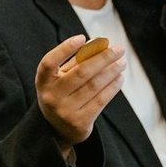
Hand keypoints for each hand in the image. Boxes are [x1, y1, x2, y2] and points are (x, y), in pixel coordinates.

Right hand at [36, 34, 126, 154]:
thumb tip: (98, 42)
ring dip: (112, 71)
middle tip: (119, 49)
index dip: (64, 49)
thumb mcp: (61, 77)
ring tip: (122, 62)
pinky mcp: (79, 122)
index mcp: (43, 81)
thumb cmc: (62, 93)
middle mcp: (51, 96)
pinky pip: (100, 100)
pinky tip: (119, 77)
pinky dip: (112, 87)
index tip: (82, 37)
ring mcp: (65, 111)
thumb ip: (76, 60)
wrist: (58, 129)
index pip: (49, 62)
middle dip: (103, 58)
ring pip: (94, 85)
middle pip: (81, 72)